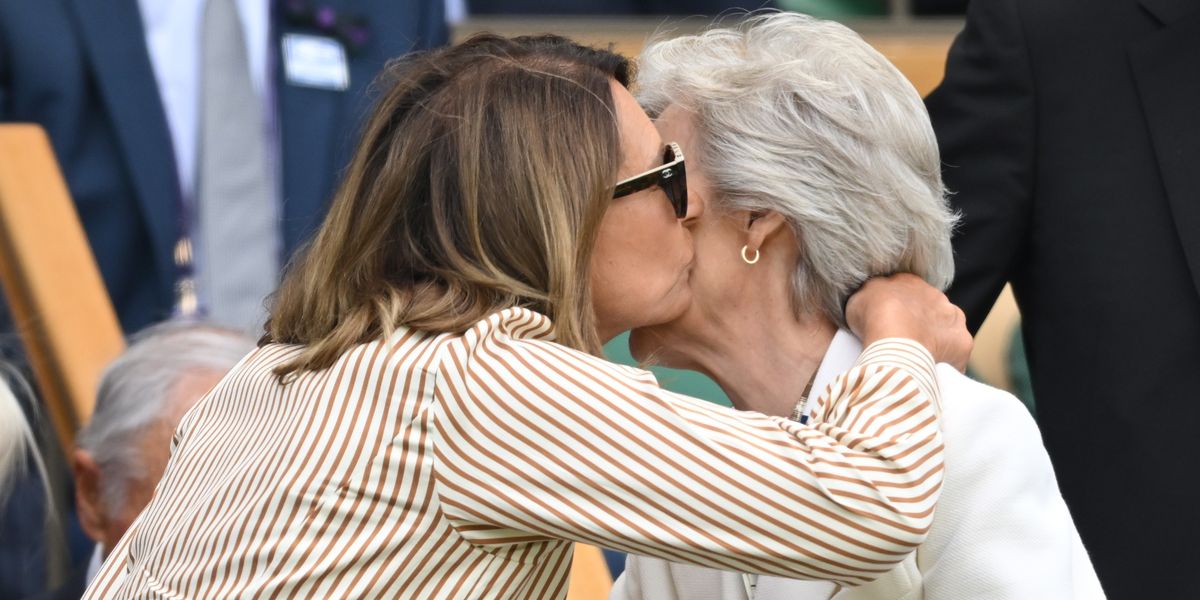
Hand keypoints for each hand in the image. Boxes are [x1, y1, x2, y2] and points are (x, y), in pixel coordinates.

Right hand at [845, 274, 971, 370]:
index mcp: (910, 282)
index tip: (887, 323)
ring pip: (945, 330)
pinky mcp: (963, 343)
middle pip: (929, 310)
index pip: (906, 291)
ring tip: (915, 360)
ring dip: (935, 341)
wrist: (894, 340)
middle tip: (901, 343)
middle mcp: (936, 296)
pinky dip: (945, 363)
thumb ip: (870, 297)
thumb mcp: (858, 299)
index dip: (897, 308)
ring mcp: (953, 319)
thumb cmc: (873, 318)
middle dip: (919, 324)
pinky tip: (930, 372)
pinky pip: (955, 355)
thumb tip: (872, 304)